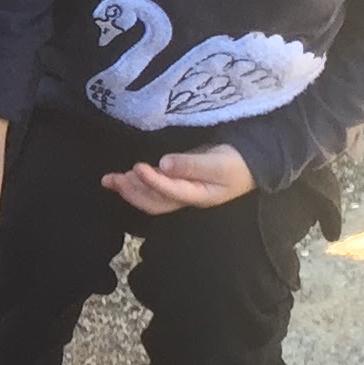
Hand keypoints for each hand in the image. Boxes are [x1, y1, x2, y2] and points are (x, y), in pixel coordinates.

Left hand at [102, 145, 254, 213]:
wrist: (253, 162)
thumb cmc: (239, 163)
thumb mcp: (219, 163)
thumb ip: (192, 165)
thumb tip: (164, 164)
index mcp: (198, 195)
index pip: (169, 192)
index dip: (152, 181)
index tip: (137, 167)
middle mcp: (186, 198)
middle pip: (154, 201)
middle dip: (131, 191)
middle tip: (111, 179)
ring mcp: (181, 191)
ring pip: (151, 196)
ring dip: (130, 188)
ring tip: (110, 179)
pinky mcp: (178, 181)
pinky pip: (154, 187)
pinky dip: (138, 182)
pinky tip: (125, 176)